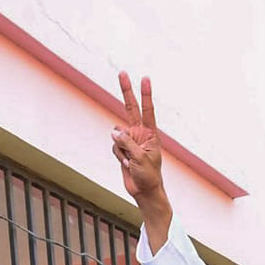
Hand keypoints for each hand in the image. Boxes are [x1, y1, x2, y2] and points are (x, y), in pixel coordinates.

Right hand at [112, 72, 164, 204]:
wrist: (144, 192)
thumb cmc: (149, 176)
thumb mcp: (140, 159)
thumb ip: (127, 143)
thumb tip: (114, 132)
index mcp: (150, 134)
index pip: (147, 110)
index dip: (145, 94)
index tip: (145, 78)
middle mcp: (139, 133)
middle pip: (130, 108)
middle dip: (126, 90)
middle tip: (122, 72)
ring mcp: (130, 140)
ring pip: (117, 135)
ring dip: (122, 149)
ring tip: (132, 162)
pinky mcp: (122, 149)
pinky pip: (114, 147)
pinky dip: (119, 156)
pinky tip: (127, 165)